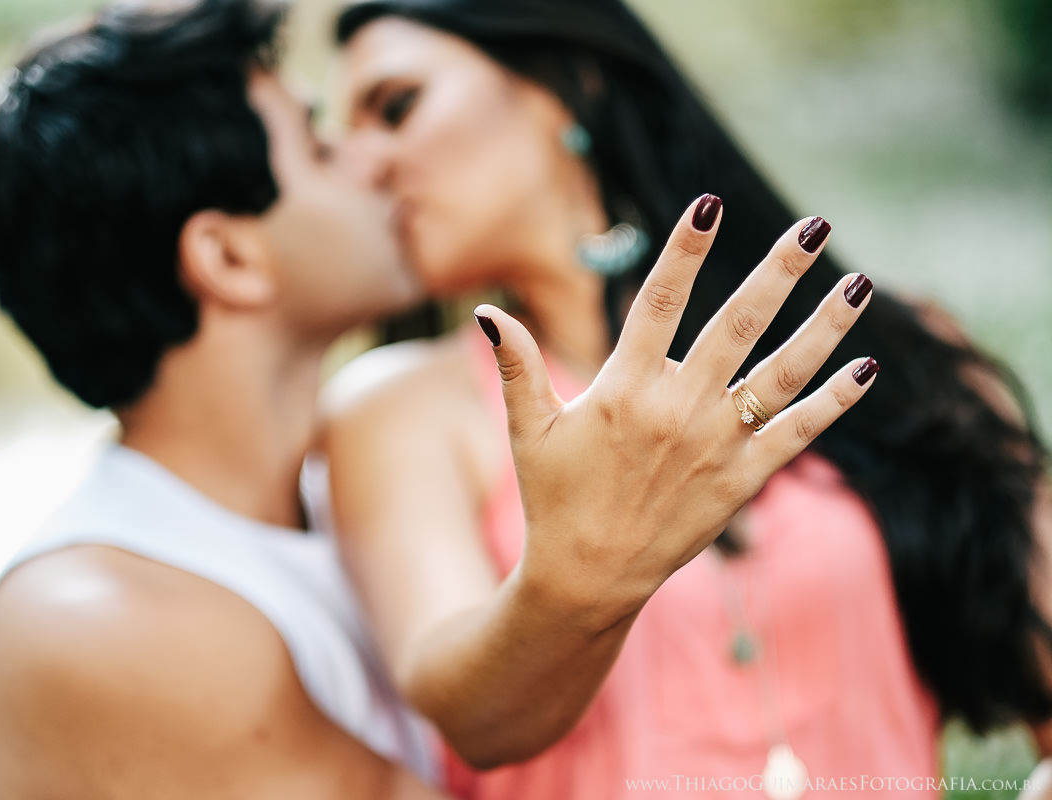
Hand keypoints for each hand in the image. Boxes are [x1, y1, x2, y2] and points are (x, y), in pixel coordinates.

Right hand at [474, 194, 877, 625]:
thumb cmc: (554, 498)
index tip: (712, 203)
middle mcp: (678, 409)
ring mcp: (716, 445)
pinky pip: (797, 434)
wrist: (587, 578)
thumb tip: (489, 311)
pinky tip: (866, 369)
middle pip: (738, 324)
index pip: (660, 301)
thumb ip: (518, 366)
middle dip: (780, 271)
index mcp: (625, 389)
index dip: (686, 249)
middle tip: (814, 224)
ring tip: (860, 286)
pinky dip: (834, 402)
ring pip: (782, 374)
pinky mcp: (742, 481)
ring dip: (824, 328)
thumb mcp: (529, 430)